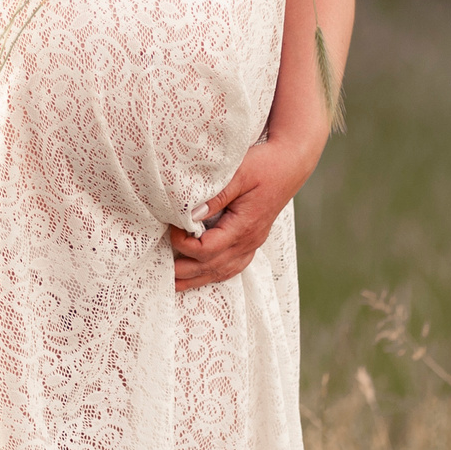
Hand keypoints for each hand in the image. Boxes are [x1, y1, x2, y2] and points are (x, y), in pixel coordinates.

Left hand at [168, 135, 319, 291]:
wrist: (290, 164)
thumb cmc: (264, 165)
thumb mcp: (239, 174)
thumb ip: (216, 195)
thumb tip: (191, 215)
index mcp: (244, 226)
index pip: (208, 248)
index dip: (184, 243)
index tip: (171, 227)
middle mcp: (249, 241)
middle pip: (212, 266)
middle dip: (185, 272)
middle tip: (161, 272)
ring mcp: (253, 243)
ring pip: (224, 271)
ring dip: (198, 279)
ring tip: (176, 285)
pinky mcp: (253, 239)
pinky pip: (234, 266)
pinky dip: (215, 273)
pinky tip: (204, 275)